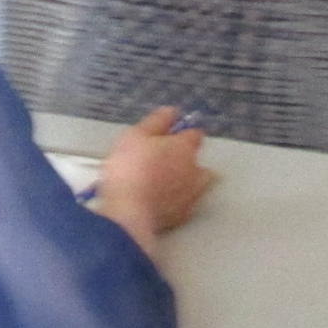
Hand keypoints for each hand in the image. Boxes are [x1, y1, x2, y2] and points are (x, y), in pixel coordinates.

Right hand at [95, 106, 213, 253]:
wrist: (128, 212)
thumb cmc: (130, 169)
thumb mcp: (135, 135)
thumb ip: (156, 121)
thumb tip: (171, 111)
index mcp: (185, 148)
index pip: (195, 133)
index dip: (183, 132)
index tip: (170, 134)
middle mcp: (195, 171)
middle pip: (199, 161)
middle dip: (187, 160)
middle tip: (164, 161)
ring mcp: (191, 196)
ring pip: (197, 184)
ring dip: (187, 181)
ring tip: (165, 183)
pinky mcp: (183, 216)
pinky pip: (185, 204)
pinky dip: (177, 201)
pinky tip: (162, 201)